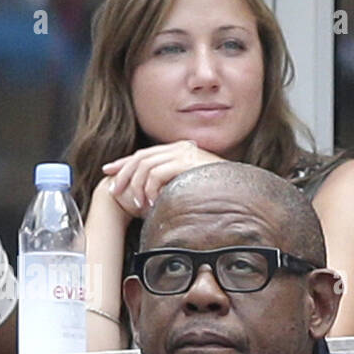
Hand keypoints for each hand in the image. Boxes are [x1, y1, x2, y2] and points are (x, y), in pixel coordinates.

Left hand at [102, 141, 225, 218]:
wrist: (244, 194)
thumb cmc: (221, 195)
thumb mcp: (193, 186)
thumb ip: (176, 184)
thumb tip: (155, 196)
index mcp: (181, 150)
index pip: (146, 154)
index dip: (124, 163)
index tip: (109, 173)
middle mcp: (181, 148)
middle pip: (141, 158)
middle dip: (123, 175)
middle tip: (115, 192)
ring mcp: (185, 153)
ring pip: (145, 166)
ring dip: (137, 187)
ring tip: (138, 205)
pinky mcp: (187, 162)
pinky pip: (157, 173)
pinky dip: (149, 189)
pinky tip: (151, 203)